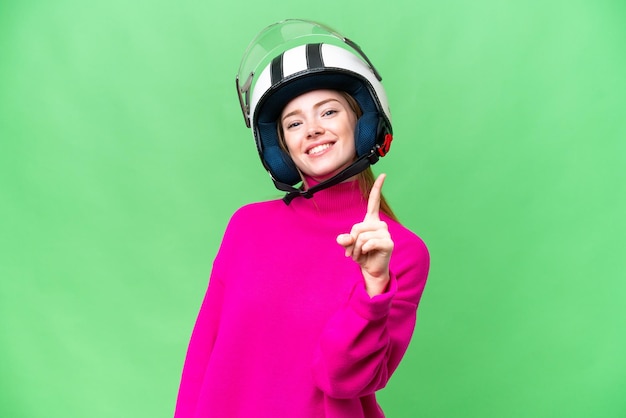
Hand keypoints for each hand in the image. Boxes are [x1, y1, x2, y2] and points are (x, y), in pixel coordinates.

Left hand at [337, 173, 393, 296]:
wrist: (371, 270)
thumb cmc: (362, 255)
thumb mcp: (350, 246)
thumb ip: (345, 240)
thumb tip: (344, 239)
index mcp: (371, 221)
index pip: (374, 202)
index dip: (378, 188)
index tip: (384, 175)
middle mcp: (380, 225)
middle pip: (357, 227)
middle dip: (352, 242)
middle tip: (355, 251)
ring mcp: (385, 233)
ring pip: (361, 237)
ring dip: (356, 249)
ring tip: (361, 254)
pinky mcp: (388, 243)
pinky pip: (368, 243)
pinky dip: (363, 251)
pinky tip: (367, 255)